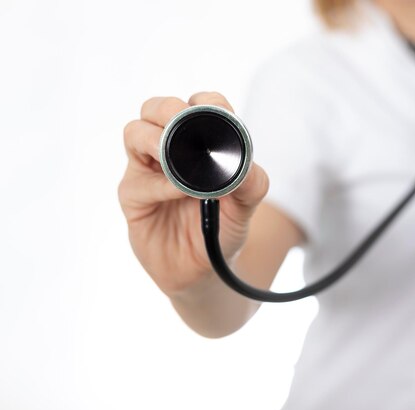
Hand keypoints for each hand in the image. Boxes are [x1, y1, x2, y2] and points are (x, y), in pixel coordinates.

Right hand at [118, 92, 268, 296]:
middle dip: (170, 109)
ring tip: (177, 162)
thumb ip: (250, 182)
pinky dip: (161, 184)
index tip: (220, 118)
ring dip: (156, 139)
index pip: (198, 104)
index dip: (207, 103)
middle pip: (156, 107)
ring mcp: (147, 170)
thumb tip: (241, 164)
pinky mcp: (133, 196)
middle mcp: (169, 149)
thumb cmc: (223, 228)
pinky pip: (138, 181)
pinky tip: (181, 193)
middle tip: (186, 125)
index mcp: (199, 141)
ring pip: (134, 132)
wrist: (205, 270)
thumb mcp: (246, 205)